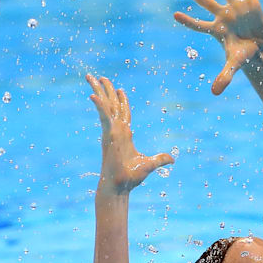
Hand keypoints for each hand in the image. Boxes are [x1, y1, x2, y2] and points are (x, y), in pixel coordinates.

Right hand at [86, 74, 173, 194]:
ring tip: (90, 77)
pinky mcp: (108, 135)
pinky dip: (99, 106)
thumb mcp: (149, 165)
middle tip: (98, 77)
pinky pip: (103, 117)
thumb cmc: (131, 178)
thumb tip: (172, 160)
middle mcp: (116, 130)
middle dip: (105, 90)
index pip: (123, 113)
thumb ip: (160, 159)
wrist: (120, 186)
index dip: (121, 101)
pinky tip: (93, 95)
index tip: (119, 89)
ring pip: (105, 105)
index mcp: (124, 135)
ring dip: (98, 90)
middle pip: (111, 105)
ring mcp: (111, 131)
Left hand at [174, 0, 262, 94]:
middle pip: (204, 1)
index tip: (174, 15)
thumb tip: (215, 93)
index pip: (199, 25)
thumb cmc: (242, 56)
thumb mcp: (234, 65)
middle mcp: (223, 15)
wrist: (257, 48)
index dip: (188, 21)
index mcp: (216, 30)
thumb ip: (224, 77)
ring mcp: (235, 7)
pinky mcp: (250, 2)